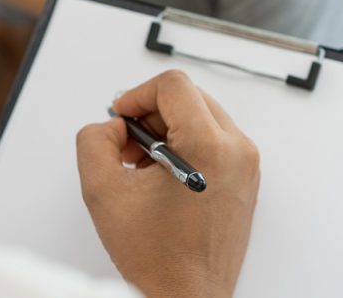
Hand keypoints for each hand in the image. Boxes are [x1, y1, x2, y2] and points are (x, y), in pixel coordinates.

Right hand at [77, 71, 259, 297]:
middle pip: (189, 97)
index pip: (173, 85)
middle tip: (127, 145)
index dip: (138, 95)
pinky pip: (215, 139)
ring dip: (168, 130)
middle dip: (152, 114)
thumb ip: (95, 141)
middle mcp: (236, 149)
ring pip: (202, 115)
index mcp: (208, 146)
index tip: (121, 117)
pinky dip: (186, 145)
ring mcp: (246, 164)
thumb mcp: (103, 192)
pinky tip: (162, 176)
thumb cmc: (157, 258)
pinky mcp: (246, 177)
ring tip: (143, 167)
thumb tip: (113, 124)